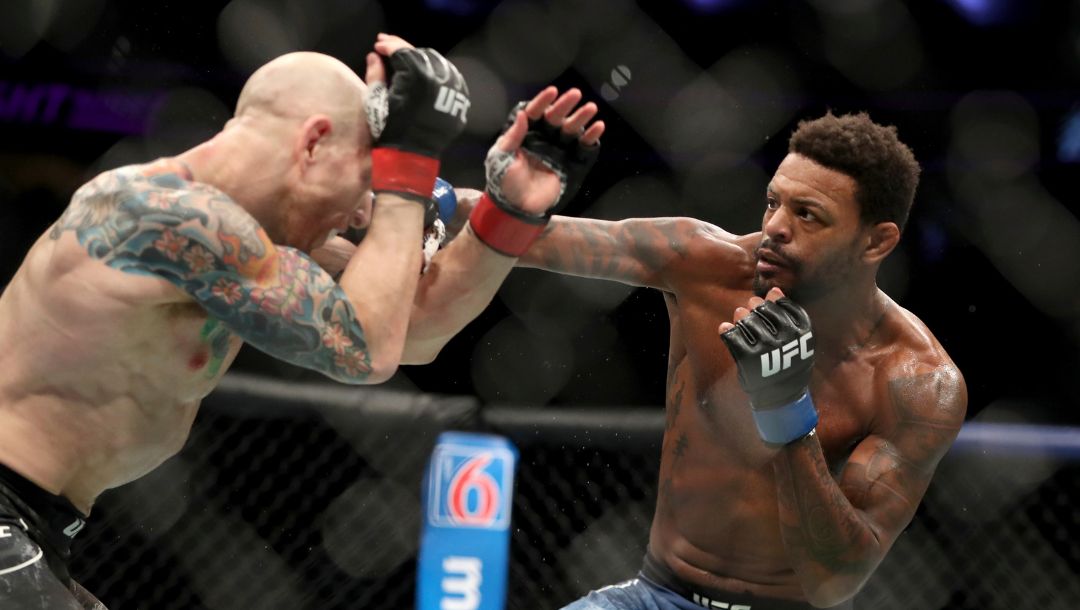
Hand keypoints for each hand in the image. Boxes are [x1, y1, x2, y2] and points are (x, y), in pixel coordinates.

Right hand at [365, 33, 468, 201]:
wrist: (410, 156)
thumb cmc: (389, 128)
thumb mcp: (376, 100)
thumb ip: (375, 74)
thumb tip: (375, 55)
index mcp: (416, 76)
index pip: (402, 51)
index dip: (388, 45)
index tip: (378, 44)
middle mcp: (439, 78)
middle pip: (421, 54)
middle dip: (404, 49)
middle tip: (390, 46)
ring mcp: (453, 89)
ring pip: (438, 63)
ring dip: (422, 59)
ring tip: (408, 60)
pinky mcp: (460, 100)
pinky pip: (451, 79)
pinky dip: (438, 73)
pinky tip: (428, 73)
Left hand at [489, 87, 603, 214]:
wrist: (518, 207)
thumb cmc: (504, 182)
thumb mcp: (501, 158)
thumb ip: (512, 137)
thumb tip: (523, 114)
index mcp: (525, 134)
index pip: (534, 113)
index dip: (542, 101)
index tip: (552, 91)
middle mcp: (543, 137)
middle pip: (555, 117)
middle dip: (565, 105)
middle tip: (576, 94)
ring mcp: (558, 150)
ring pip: (571, 129)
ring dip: (581, 117)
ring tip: (591, 108)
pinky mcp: (571, 163)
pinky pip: (583, 147)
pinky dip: (591, 137)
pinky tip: (598, 127)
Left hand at [719, 287, 817, 444]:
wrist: (781, 398)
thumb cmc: (787, 363)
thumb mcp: (796, 340)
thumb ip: (787, 314)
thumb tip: (774, 290)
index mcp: (803, 333)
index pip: (784, 305)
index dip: (772, 301)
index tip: (767, 304)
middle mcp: (787, 339)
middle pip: (763, 310)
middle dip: (754, 306)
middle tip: (749, 308)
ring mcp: (767, 349)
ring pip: (747, 321)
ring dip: (740, 317)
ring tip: (739, 318)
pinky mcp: (749, 359)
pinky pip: (733, 337)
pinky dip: (726, 331)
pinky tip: (725, 329)